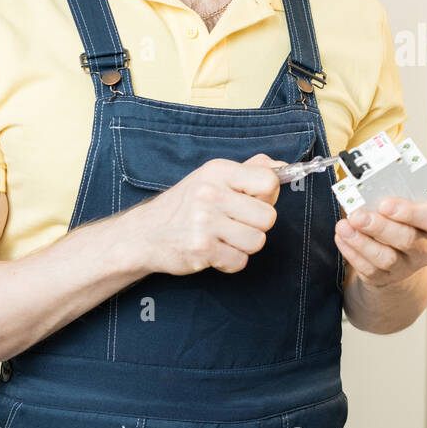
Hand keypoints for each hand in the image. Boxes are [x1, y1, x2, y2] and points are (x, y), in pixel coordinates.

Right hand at [122, 153, 284, 275]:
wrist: (144, 234)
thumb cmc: (185, 205)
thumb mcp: (212, 177)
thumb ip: (249, 170)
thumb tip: (283, 166)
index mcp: (218, 171)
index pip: (269, 181)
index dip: (268, 196)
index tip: (253, 200)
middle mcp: (211, 194)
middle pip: (268, 217)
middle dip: (256, 225)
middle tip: (235, 223)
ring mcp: (205, 222)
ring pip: (257, 241)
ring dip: (244, 245)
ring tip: (224, 238)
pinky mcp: (201, 249)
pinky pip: (240, 261)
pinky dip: (230, 261)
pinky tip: (215, 251)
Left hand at [334, 197, 426, 287]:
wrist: (399, 257)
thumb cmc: (400, 225)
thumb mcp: (402, 211)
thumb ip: (390, 202)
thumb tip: (365, 194)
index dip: (410, 212)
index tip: (385, 204)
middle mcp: (423, 249)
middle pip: (406, 239)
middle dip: (379, 226)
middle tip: (358, 215)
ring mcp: (405, 267)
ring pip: (386, 258)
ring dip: (361, 241)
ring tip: (344, 227)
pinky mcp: (385, 278)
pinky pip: (368, 268)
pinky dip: (352, 252)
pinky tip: (342, 238)